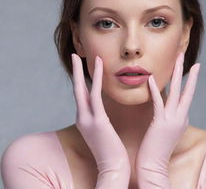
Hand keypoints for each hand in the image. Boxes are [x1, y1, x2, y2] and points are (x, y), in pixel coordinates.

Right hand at [71, 53, 130, 188]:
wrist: (114, 167)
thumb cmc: (111, 148)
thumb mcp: (102, 130)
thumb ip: (100, 118)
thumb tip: (103, 109)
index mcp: (85, 118)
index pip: (81, 94)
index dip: (80, 79)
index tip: (82, 67)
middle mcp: (83, 117)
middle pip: (77, 89)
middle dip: (75, 71)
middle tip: (74, 55)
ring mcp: (87, 119)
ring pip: (82, 89)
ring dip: (82, 71)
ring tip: (81, 56)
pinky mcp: (97, 121)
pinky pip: (95, 95)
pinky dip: (96, 79)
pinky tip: (98, 67)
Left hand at [135, 52, 200, 188]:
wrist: (153, 165)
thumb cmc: (157, 146)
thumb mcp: (167, 128)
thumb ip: (168, 115)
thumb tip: (164, 103)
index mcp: (182, 118)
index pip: (185, 95)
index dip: (187, 80)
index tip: (187, 66)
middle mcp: (180, 116)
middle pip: (186, 89)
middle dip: (186, 71)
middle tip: (184, 54)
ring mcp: (172, 119)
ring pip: (177, 92)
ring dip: (177, 73)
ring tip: (179, 58)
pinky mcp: (161, 123)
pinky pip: (159, 102)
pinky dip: (155, 89)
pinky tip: (152, 78)